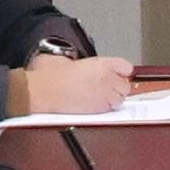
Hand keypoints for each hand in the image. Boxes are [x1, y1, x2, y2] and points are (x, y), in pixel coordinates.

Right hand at [21, 53, 136, 117]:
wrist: (44, 91)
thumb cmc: (50, 74)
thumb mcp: (66, 59)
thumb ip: (79, 62)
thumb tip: (75, 65)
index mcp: (101, 63)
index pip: (125, 67)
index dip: (121, 71)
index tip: (118, 73)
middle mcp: (107, 79)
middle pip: (125, 85)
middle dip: (118, 87)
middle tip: (107, 87)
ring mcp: (104, 96)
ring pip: (120, 99)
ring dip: (114, 98)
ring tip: (102, 97)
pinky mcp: (98, 110)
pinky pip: (110, 109)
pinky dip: (106, 108)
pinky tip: (95, 104)